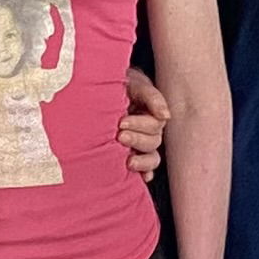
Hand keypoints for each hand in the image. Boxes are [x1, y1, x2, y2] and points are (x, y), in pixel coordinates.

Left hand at [117, 67, 169, 183]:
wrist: (93, 86)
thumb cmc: (114, 81)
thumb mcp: (133, 82)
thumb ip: (150, 96)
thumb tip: (165, 115)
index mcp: (149, 110)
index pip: (155, 124)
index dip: (141, 125)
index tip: (121, 122)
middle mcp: (147, 127)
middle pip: (154, 141)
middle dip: (138, 139)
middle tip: (119, 135)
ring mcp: (140, 142)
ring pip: (152, 156)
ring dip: (143, 160)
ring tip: (128, 161)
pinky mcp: (132, 153)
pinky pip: (146, 168)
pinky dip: (145, 173)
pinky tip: (142, 177)